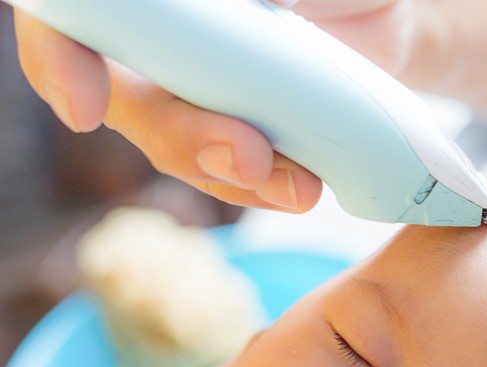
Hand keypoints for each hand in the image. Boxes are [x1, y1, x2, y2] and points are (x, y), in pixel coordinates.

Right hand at [12, 0, 411, 212]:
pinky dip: (263, 189)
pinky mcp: (239, 134)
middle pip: (128, 98)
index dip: (57, 56)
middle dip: (182, 137)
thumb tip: (262, 8)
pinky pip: (232, 174)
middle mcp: (161, 37)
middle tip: (249, 156)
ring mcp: (196, 91)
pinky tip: (302, 189)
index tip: (83, 107)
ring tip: (302, 186)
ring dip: (232, 177)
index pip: (67, 16)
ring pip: (178, 146)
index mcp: (159, 4)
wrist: (392, 22)